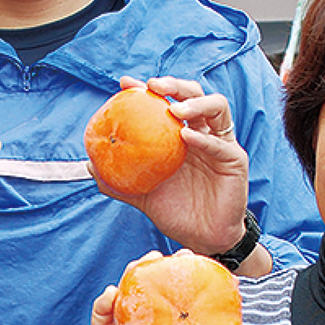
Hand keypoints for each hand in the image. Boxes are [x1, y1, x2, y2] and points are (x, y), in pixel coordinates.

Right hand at [82, 256, 241, 324]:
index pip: (184, 309)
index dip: (191, 285)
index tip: (202, 266)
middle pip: (155, 297)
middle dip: (162, 271)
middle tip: (172, 255)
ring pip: (127, 303)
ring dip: (131, 278)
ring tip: (141, 263)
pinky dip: (103, 307)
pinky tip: (111, 295)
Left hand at [92, 77, 258, 269]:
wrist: (202, 240)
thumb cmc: (175, 212)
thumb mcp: (143, 194)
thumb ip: (119, 180)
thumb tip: (89, 165)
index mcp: (180, 135)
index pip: (167, 102)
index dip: (148, 89)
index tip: (126, 84)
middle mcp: (202, 133)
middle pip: (195, 95)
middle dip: (175, 84)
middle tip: (154, 85)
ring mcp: (220, 144)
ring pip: (217, 107)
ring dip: (195, 103)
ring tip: (175, 108)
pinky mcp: (235, 161)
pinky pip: (220, 144)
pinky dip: (203, 138)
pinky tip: (186, 137)